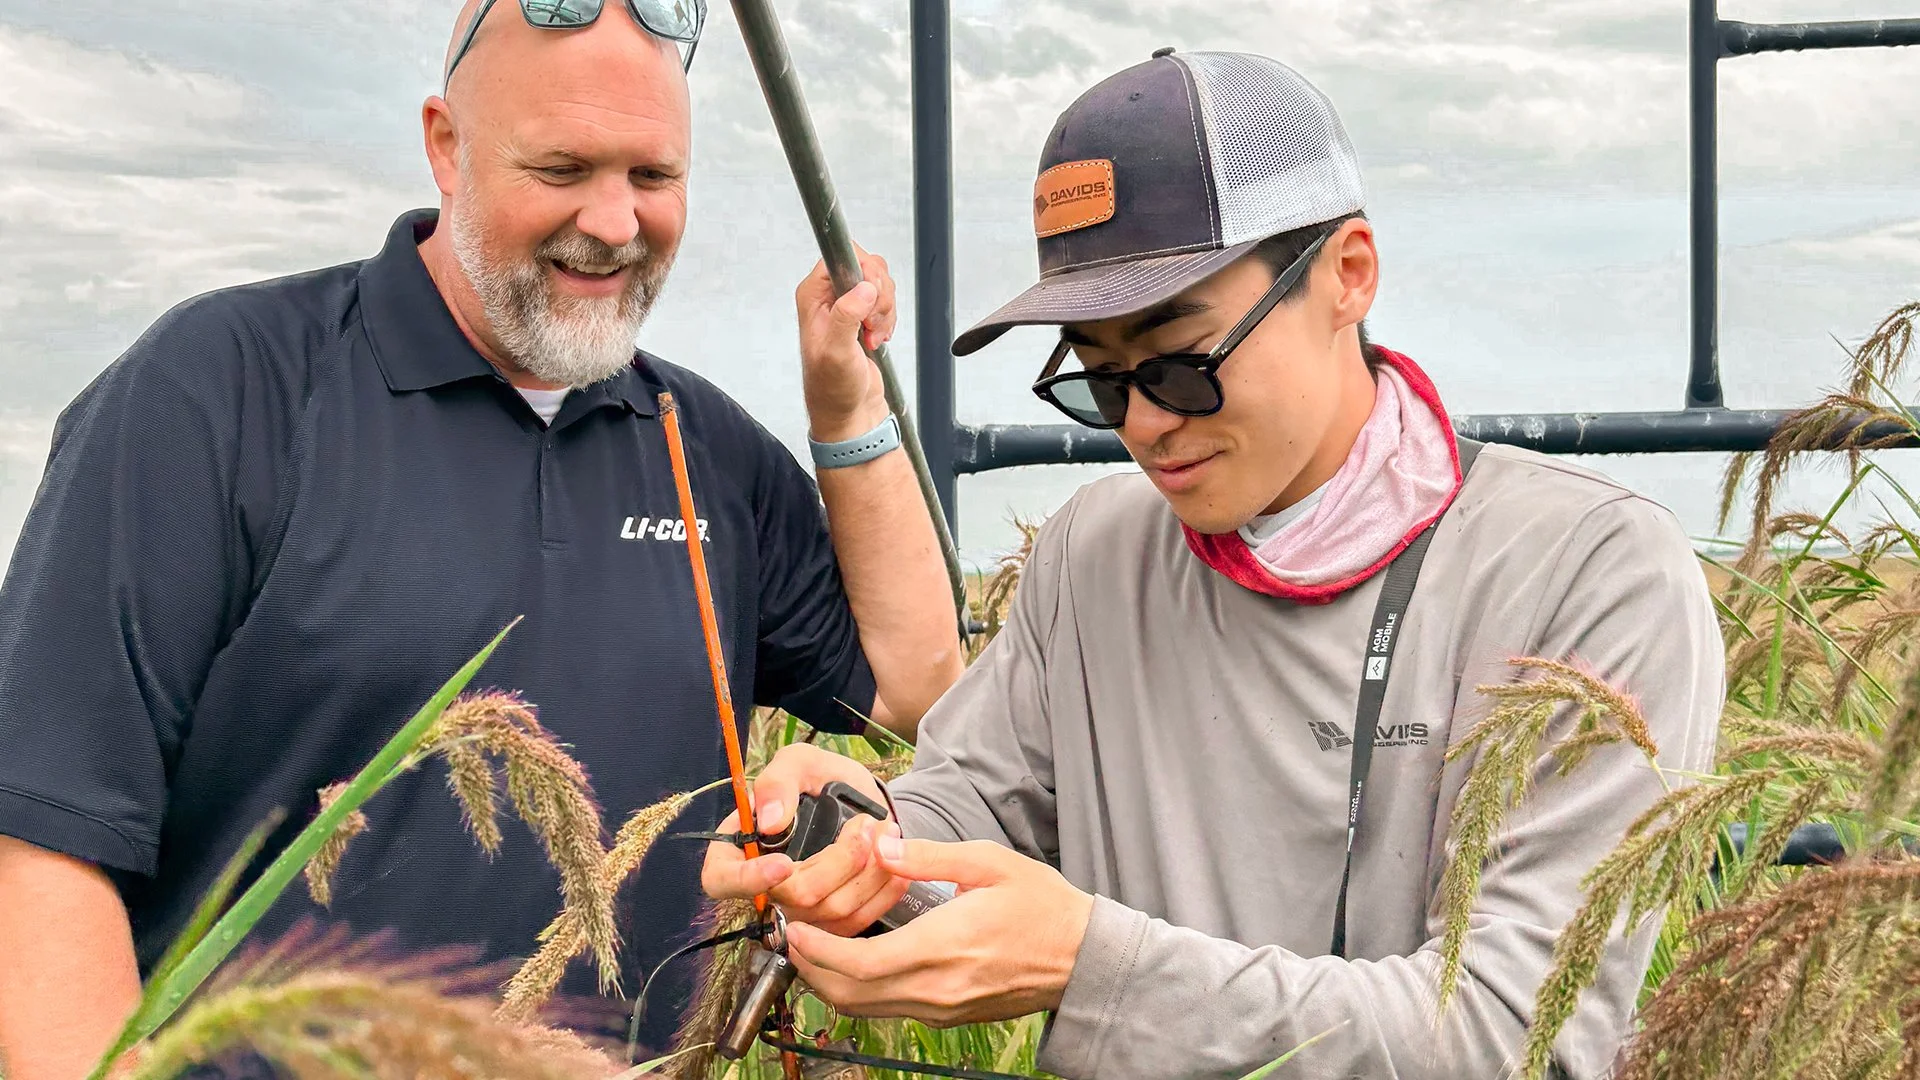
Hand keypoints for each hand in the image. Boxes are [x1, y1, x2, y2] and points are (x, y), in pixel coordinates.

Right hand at [699, 744, 907, 934]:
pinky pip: (857, 922)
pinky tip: (896, 865)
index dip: (749, 880)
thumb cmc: (820, 780)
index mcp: (739, 850)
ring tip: (886, 832)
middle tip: (866, 824)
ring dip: (867, 871)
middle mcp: (765, 888)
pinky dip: (882, 892)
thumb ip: (779, 781)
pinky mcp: (833, 924)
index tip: (784, 863)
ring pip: (831, 912)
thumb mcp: (799, 763)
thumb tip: (770, 821)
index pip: (723, 880)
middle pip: (794, 897)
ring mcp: (800, 912)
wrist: (862, 801)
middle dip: (839, 860)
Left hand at [784, 837, 1094, 1028]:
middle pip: (850, 995)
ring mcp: (942, 1009)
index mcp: (942, 946)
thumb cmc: (1041, 905)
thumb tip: (880, 846)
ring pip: (866, 1009)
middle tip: (791, 939)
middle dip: (811, 969)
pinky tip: (855, 964)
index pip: (858, 965)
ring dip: (831, 984)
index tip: (795, 929)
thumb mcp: (988, 863)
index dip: (817, 951)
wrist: (1084, 957)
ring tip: (813, 950)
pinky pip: (891, 1011)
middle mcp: (936, 988)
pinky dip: (861, 993)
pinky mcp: (950, 1018)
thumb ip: (928, 858)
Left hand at [796, 248, 896, 441]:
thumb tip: (863, 288)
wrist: (848, 410)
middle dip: (880, 296)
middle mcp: (829, 295)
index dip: (863, 272)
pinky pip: (885, 300)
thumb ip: (847, 317)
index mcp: (813, 296)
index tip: (870, 297)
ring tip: (872, 337)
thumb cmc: (832, 388)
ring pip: (880, 284)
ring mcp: (847, 303)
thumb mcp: (836, 353)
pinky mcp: (863, 314)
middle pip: (867, 267)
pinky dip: (889, 319)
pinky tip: (877, 339)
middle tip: (871, 324)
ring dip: (886, 311)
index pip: (841, 256)